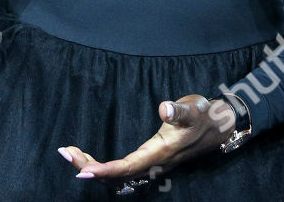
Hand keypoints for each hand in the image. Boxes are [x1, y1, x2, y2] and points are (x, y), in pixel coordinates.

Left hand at [58, 94, 234, 185]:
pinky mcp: (150, 161)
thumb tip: (165, 108)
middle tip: (66, 153)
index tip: (82, 170)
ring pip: (118, 176)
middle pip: (117, 175)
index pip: (127, 167)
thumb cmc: (203, 115)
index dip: (104, 171)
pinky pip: (122, 171)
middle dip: (90, 167)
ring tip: (71, 153)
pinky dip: (103, 167)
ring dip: (94, 167)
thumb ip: (179, 110)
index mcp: (160, 153)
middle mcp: (154, 164)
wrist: (218, 126)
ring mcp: (151, 165)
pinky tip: (90, 159)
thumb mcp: (193, 108)